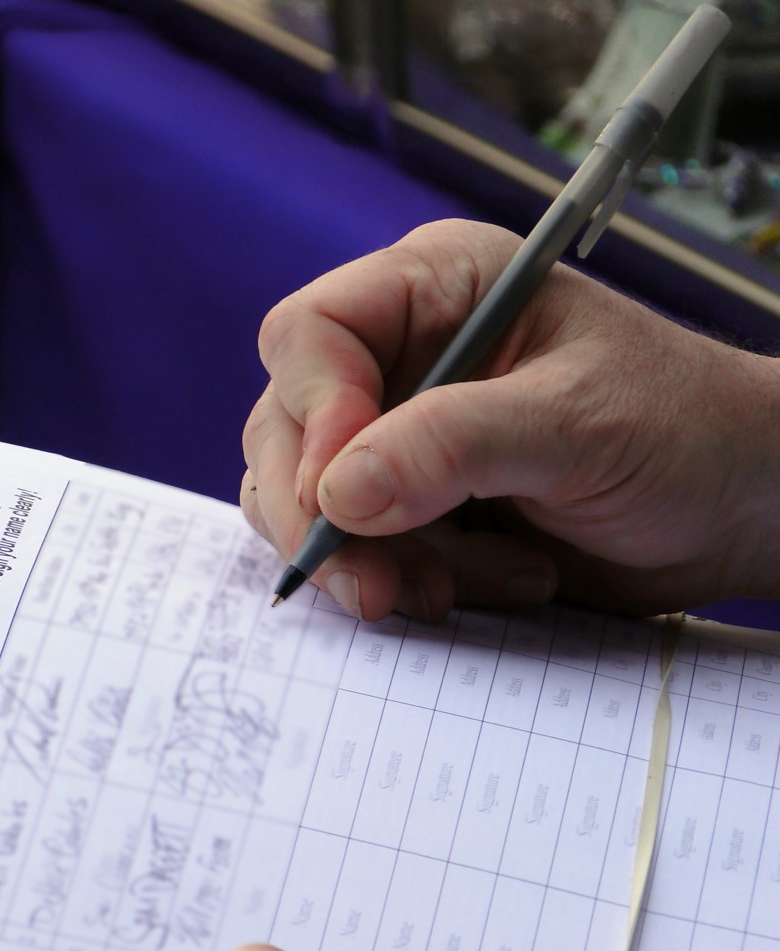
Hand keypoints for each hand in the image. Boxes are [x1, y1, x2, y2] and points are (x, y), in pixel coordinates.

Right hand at [242, 219, 779, 619]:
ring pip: (313, 504)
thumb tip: (336, 494)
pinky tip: (492, 584)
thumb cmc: (682, 431)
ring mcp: (403, 439)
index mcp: (439, 291)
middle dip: (325, 518)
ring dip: (375, 562)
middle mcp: (405, 359)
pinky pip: (359, 552)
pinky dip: (407, 582)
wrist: (733, 509)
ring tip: (462, 586)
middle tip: (376, 584)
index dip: (313, 415)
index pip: (313, 335)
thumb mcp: (575, 425)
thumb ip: (454, 447)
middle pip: (289, 428)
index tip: (341, 498)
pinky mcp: (417, 509)